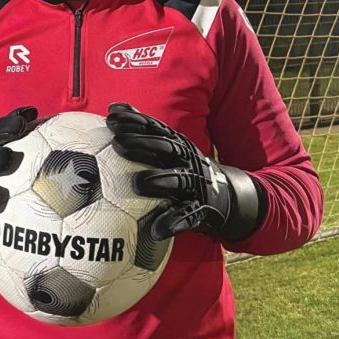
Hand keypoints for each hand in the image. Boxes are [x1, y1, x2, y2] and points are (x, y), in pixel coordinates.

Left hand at [107, 103, 264, 241]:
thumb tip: (113, 109)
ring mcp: (195, 183)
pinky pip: (187, 216)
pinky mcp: (201, 208)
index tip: (111, 118)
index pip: (154, 127)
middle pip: (164, 148)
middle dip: (142, 144)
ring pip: (177, 180)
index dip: (134, 121)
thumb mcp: (169, 146)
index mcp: (177, 144)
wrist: (227, 195)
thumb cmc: (183, 168)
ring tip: (138, 184)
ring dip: (158, 181)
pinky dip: (172, 223)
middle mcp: (187, 159)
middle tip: (117, 144)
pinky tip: (156, 230)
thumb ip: (145, 130)